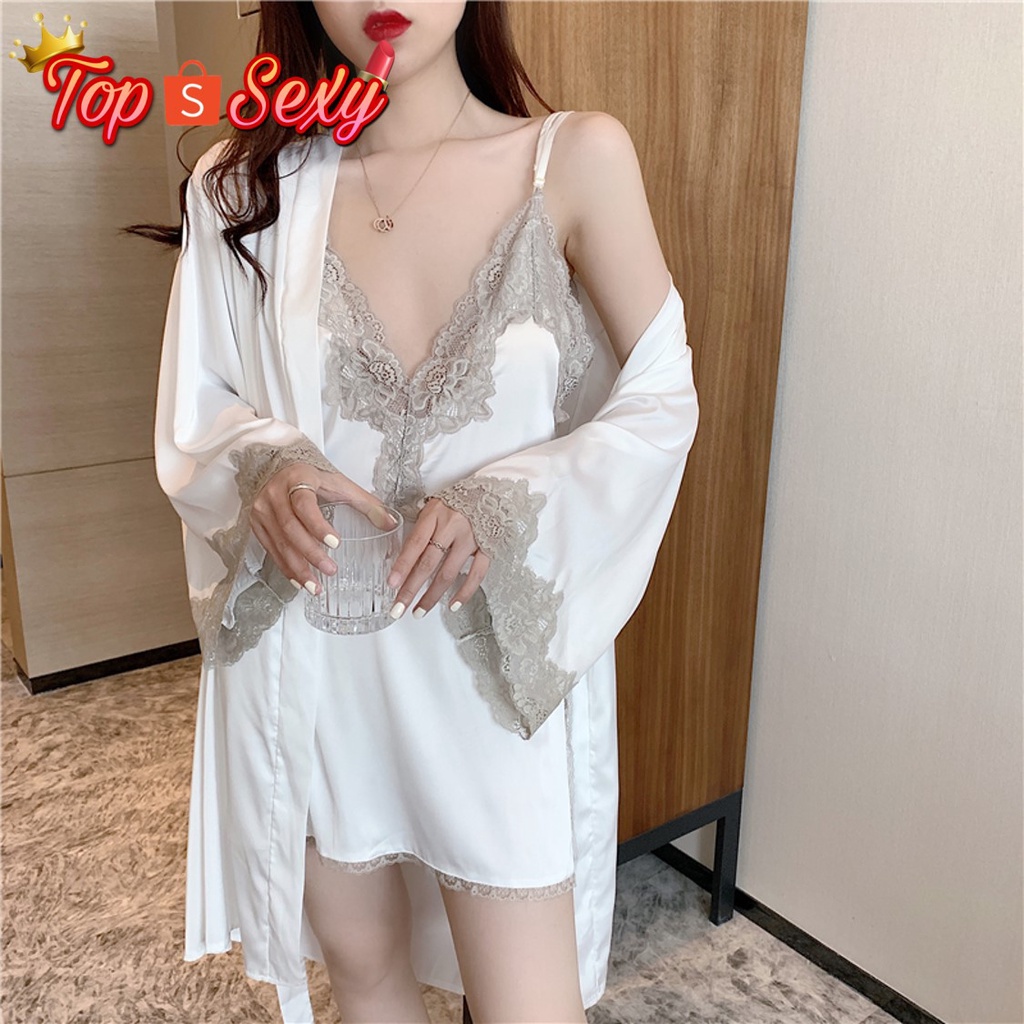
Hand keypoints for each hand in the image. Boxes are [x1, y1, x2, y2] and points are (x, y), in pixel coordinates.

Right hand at [250, 462, 396, 595]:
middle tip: (330, 571)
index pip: (304, 505)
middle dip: (310, 554)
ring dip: (297, 567)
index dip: (318, 526)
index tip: (336, 544)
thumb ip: (366, 503)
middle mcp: (274, 494)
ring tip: (315, 586)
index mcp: (298, 479)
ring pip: (278, 543)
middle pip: (290, 528)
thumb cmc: (313, 478)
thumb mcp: (340, 484)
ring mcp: (262, 510)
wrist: (279, 469)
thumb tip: (392, 523)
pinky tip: (300, 580)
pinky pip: (270, 550)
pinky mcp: (256, 524)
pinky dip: (286, 567)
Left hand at [386, 497, 490, 618]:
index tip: (392, 584)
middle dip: (411, 588)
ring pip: (448, 573)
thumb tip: (400, 557)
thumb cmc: (457, 501)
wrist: (491, 491)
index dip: (402, 565)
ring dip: (432, 596)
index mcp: (435, 514)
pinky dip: (465, 592)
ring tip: (419, 611)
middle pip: (428, 563)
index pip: (415, 544)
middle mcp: (452, 527)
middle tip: (398, 608)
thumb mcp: (433, 508)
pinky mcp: (487, 547)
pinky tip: (453, 605)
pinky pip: (476, 574)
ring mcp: (471, 539)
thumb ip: (420, 529)